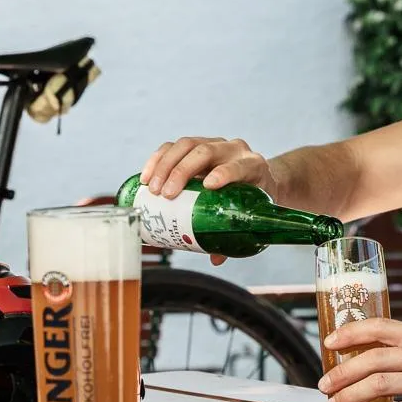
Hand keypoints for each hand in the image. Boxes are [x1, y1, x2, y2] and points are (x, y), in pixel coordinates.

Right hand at [138, 137, 274, 265]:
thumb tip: (214, 257)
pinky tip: (145, 177)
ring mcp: (213, 143)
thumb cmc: (253, 198)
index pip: (239, 166)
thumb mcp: (250, 213)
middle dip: (182, 171)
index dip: (225, 173)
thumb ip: (234, 234)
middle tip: (167, 194)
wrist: (256, 177)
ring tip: (152, 189)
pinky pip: (173, 146)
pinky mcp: (195, 144)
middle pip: (205, 151)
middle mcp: (233, 150)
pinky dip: (157, 160)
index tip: (208, 186)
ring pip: (186, 145)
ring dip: (165, 166)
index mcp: (253, 166)